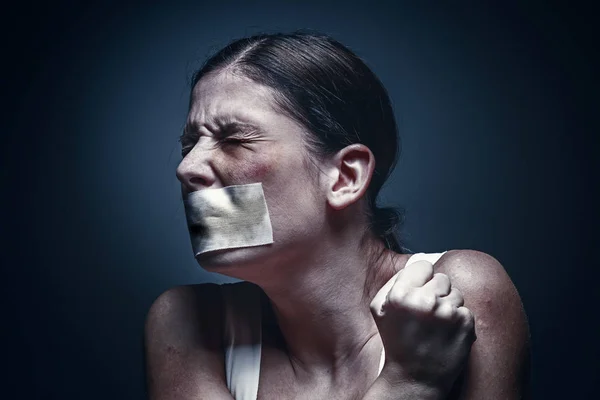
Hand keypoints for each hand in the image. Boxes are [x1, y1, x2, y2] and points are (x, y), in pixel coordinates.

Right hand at [370, 259, 475, 395]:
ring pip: (456, 293)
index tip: (418, 293)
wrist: (414, 379)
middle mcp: (425, 301)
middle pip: (442, 278)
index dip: (421, 279)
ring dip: (448, 306)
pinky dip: (459, 321)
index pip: (423, 266)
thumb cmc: (396, 341)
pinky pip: (466, 310)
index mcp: (401, 294)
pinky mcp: (466, 325)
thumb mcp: (379, 308)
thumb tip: (416, 267)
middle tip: (427, 314)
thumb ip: (394, 282)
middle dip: (436, 292)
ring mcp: (447, 313)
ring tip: (436, 326)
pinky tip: (447, 334)